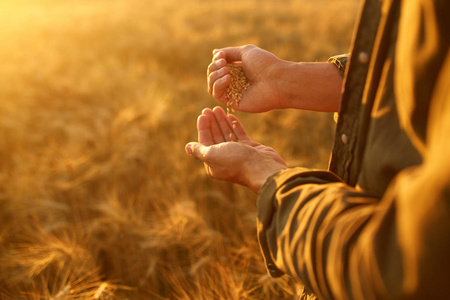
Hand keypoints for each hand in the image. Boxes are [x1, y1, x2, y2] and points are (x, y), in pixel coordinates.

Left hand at [185, 106, 286, 192]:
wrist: (262, 168)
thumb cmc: (235, 162)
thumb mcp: (212, 155)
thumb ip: (200, 150)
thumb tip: (187, 147)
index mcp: (214, 163)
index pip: (205, 142)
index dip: (203, 128)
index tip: (202, 115)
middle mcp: (225, 159)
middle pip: (216, 137)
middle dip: (212, 123)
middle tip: (208, 109)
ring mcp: (238, 153)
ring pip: (227, 134)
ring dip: (222, 122)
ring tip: (218, 109)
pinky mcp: (249, 149)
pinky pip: (239, 135)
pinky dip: (234, 126)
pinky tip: (230, 116)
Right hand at [207, 45, 342, 112]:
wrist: (278, 80)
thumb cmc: (265, 64)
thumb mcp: (246, 52)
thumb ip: (229, 52)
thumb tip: (214, 52)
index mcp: (238, 70)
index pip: (218, 67)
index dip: (216, 61)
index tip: (222, 56)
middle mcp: (234, 82)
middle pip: (212, 76)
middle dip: (213, 68)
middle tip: (223, 63)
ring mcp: (233, 93)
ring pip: (211, 86)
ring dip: (213, 76)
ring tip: (226, 70)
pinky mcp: (234, 102)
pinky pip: (216, 95)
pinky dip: (217, 85)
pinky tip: (227, 78)